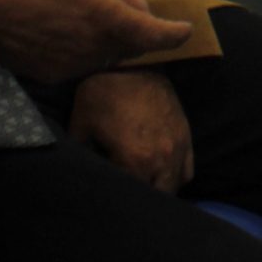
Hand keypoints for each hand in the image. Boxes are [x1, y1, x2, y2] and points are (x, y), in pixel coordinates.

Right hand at [0, 0, 194, 82]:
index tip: (186, 29)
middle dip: (138, 21)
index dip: (173, 34)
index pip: (152, 35)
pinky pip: (83, 63)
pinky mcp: (48, 74)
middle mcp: (90, 49)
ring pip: (108, 55)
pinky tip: (74, 24)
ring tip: (96, 3)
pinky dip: (90, 46)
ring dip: (114, 34)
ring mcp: (68, 65)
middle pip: (132, 45)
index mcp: (102, 18)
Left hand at [68, 69, 194, 193]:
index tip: (108, 196)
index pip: (132, 198)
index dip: (119, 201)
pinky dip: (176, 176)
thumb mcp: (80, 125)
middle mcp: (162, 159)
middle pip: (157, 198)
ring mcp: (178, 147)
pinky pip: (188, 169)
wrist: (132, 60)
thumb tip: (74, 171)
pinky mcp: (185, 134)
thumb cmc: (103, 92)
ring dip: (160, 190)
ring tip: (143, 187)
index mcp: (136, 161)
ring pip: (175, 186)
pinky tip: (161, 172)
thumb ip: (79, 154)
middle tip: (125, 195)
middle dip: (142, 200)